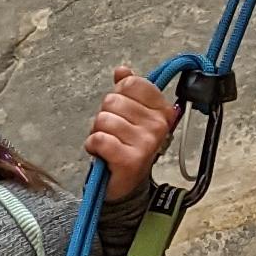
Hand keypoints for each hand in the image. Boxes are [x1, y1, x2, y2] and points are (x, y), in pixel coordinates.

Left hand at [85, 65, 179, 198]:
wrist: (126, 185)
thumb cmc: (128, 148)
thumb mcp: (131, 116)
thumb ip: (127, 91)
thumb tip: (122, 69)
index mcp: (161, 110)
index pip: (132, 83)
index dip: (119, 94)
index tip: (123, 111)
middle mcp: (158, 125)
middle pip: (113, 100)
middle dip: (105, 116)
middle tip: (113, 133)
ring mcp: (146, 142)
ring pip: (104, 119)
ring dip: (97, 132)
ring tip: (108, 144)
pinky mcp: (131, 159)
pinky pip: (100, 138)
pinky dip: (93, 145)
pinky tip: (100, 153)